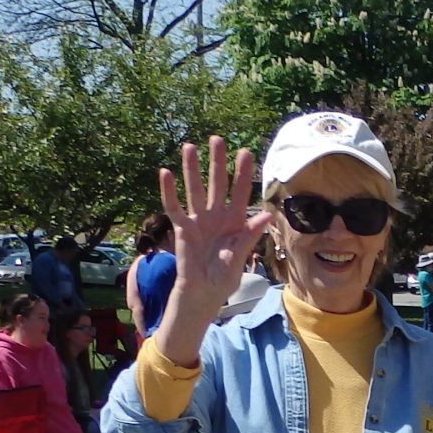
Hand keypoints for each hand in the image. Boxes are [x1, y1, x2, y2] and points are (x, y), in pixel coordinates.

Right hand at [158, 136, 275, 330]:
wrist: (202, 292)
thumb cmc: (224, 278)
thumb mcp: (239, 257)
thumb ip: (249, 236)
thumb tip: (267, 216)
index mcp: (235, 222)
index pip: (240, 192)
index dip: (242, 173)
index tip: (245, 152)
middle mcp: (217, 216)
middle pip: (216, 184)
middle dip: (217, 162)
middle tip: (217, 139)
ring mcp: (199, 220)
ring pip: (194, 189)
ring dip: (192, 169)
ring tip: (189, 147)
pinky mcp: (182, 228)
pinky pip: (174, 207)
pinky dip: (169, 191)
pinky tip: (165, 173)